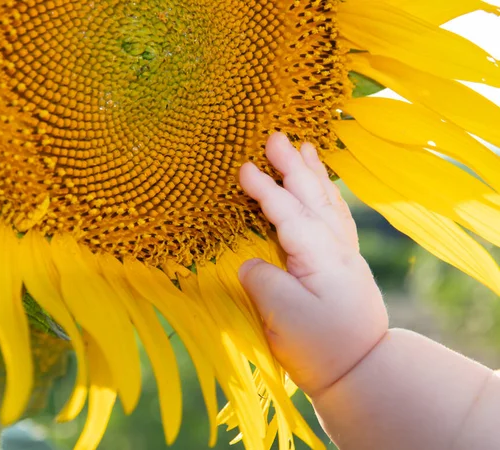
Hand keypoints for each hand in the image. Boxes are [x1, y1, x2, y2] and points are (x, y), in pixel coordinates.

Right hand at [238, 133, 388, 395]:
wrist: (362, 370)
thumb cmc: (321, 347)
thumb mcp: (283, 316)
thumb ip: (262, 279)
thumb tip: (251, 261)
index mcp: (318, 255)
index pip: (287, 213)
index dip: (265, 189)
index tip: (244, 167)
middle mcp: (335, 247)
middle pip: (311, 197)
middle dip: (292, 165)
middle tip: (276, 136)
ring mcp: (343, 254)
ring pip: (327, 203)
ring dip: (314, 174)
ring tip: (305, 148)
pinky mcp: (344, 263)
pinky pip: (335, 217)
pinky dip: (327, 196)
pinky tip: (323, 189)